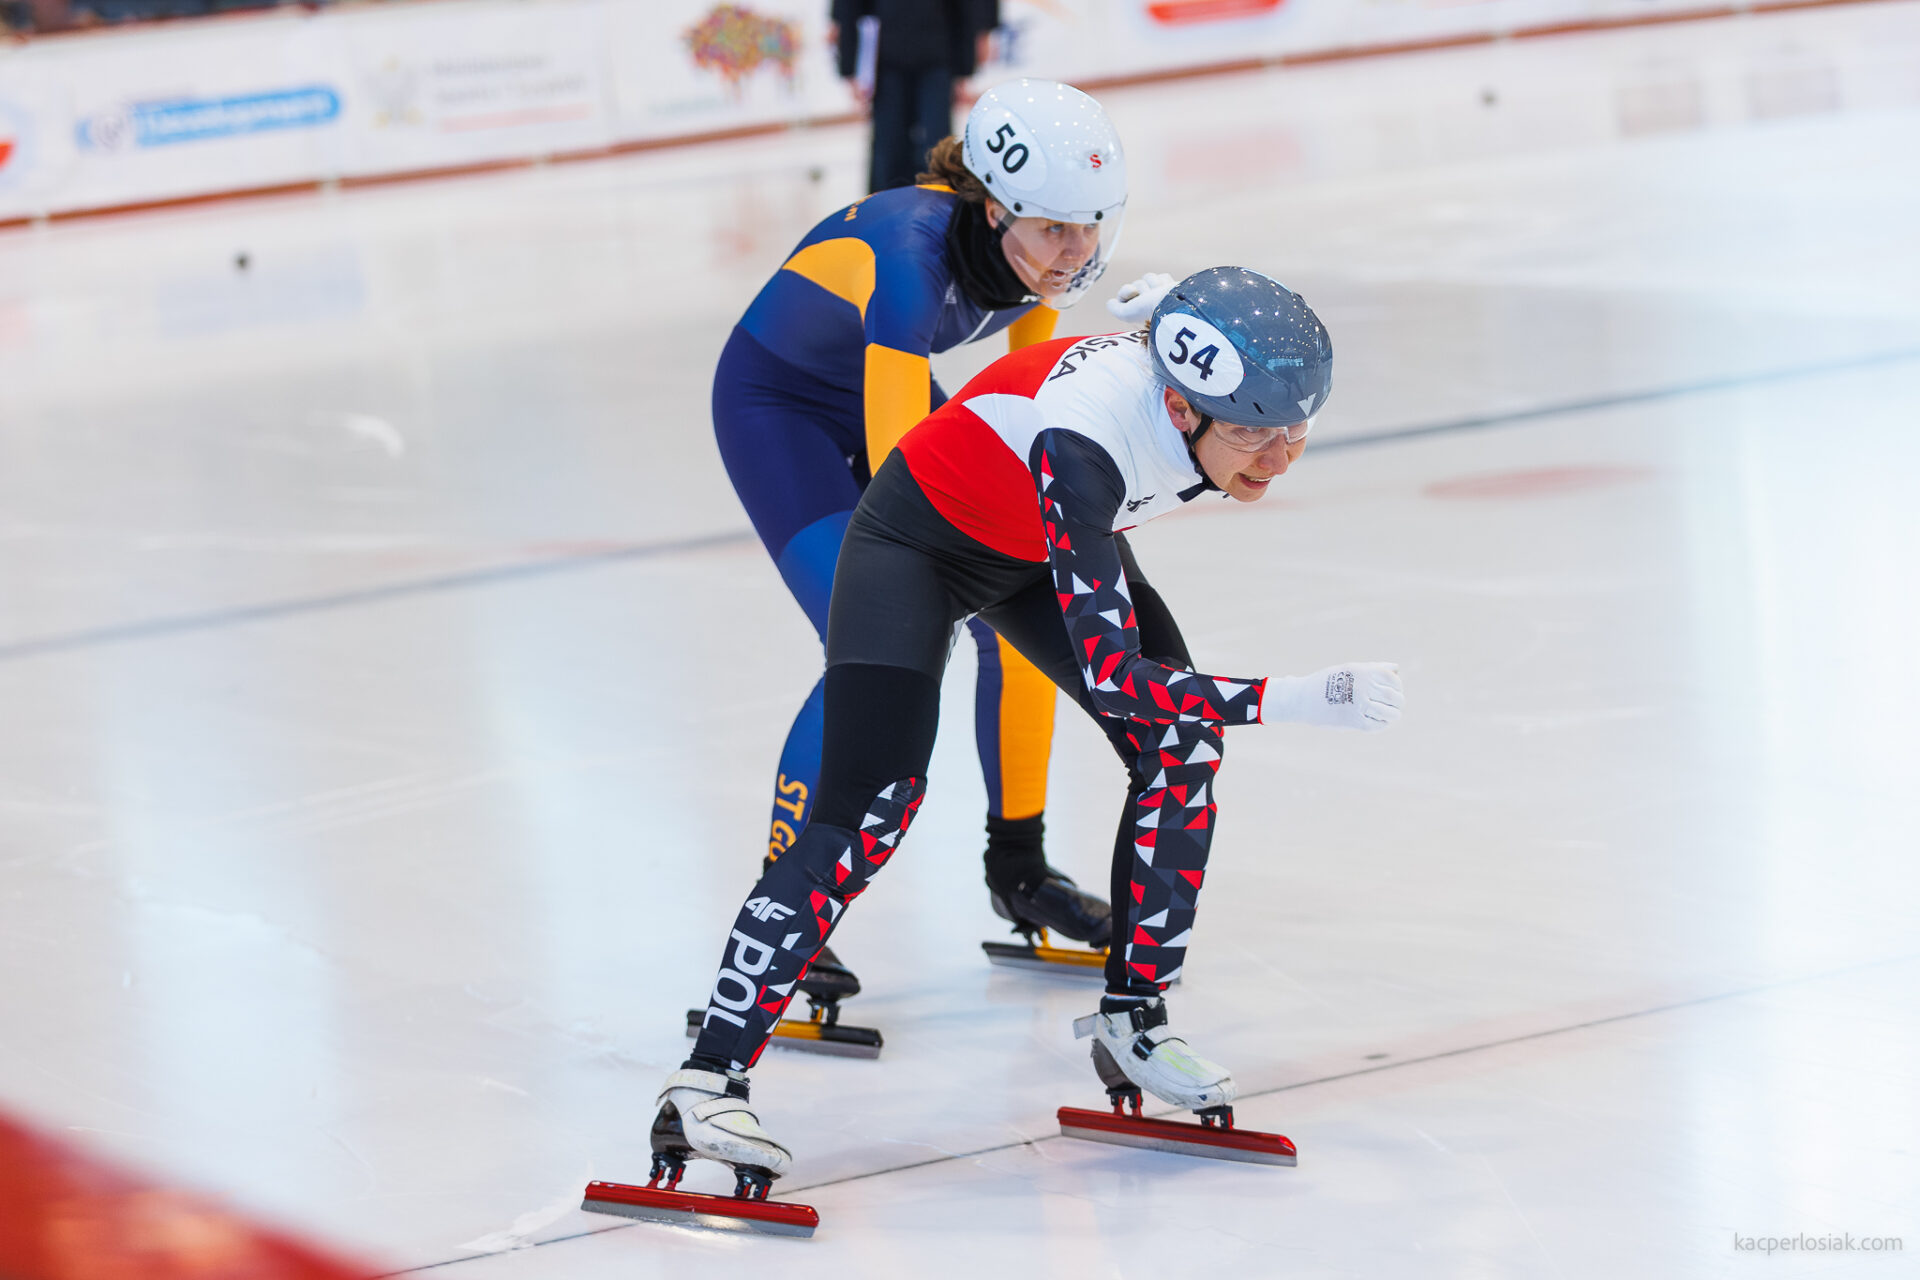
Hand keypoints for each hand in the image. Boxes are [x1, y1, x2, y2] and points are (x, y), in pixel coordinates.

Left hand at [1105, 272, 1174, 323]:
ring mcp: (1160, 296)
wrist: (1170, 303)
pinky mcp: (1171, 288)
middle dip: (1142, 288)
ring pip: (1149, 277)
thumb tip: (1111, 302)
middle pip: (1137, 283)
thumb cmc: (1147, 309)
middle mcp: (1148, 304)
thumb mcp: (1125, 313)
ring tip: (1159, 294)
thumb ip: (1115, 309)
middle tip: (1148, 297)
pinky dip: (1163, 281)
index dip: (1127, 290)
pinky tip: (1167, 290)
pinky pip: (1162, 276)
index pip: (1127, 290)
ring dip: (1153, 284)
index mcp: (1137, 311)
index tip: (1133, 294)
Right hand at [1266, 663, 1402, 730]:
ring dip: (1393, 715)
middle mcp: (1364, 687)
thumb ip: (1374, 668)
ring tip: (1392, 716)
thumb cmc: (1328, 681)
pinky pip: (1378, 725)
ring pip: (1390, 713)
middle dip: (1398, 702)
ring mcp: (1360, 705)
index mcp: (1364, 671)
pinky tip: (1379, 722)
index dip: (1398, 686)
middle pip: (1394, 697)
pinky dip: (1382, 725)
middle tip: (1397, 706)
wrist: (1303, 698)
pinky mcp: (1356, 721)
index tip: (1396, 690)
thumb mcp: (1350, 668)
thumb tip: (1396, 670)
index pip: (1393, 679)